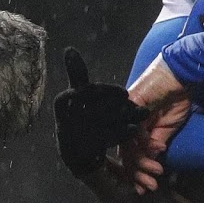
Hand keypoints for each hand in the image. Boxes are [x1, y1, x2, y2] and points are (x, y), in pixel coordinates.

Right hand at [53, 48, 149, 177]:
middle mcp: (63, 120)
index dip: (105, 92)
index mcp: (62, 103)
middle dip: (118, 106)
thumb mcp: (78, 94)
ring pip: (102, 125)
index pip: (84, 92)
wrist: (75, 154)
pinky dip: (119, 134)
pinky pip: (103, 141)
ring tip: (141, 115)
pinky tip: (133, 129)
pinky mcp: (81, 153)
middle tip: (136, 103)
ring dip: (123, 119)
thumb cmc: (80, 116)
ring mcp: (72, 138)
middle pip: (96, 110)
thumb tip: (69, 49)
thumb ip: (76, 73)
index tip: (124, 92)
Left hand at [127, 54, 192, 192]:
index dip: (134, 172)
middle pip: (125, 153)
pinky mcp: (131, 105)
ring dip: (142, 163)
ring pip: (128, 145)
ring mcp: (126, 114)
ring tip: (154, 174)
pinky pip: (135, 130)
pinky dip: (146, 143)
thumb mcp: (168, 127)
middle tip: (147, 187)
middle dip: (136, 174)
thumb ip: (156, 144)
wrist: (180, 75)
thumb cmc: (175, 97)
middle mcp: (126, 122)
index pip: (128, 153)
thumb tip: (150, 164)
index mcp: (133, 127)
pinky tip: (157, 150)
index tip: (143, 187)